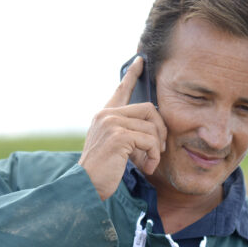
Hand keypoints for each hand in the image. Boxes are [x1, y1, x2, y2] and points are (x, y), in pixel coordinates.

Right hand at [78, 56, 167, 200]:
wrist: (86, 185)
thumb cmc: (102, 170)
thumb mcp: (114, 146)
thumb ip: (127, 132)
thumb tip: (154, 128)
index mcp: (104, 115)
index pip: (121, 89)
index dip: (132, 74)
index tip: (140, 61)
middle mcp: (106, 114)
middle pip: (149, 109)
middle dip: (160, 129)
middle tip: (158, 149)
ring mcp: (111, 123)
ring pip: (152, 127)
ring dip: (156, 149)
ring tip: (149, 163)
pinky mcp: (118, 136)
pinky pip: (149, 140)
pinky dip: (153, 156)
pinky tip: (147, 167)